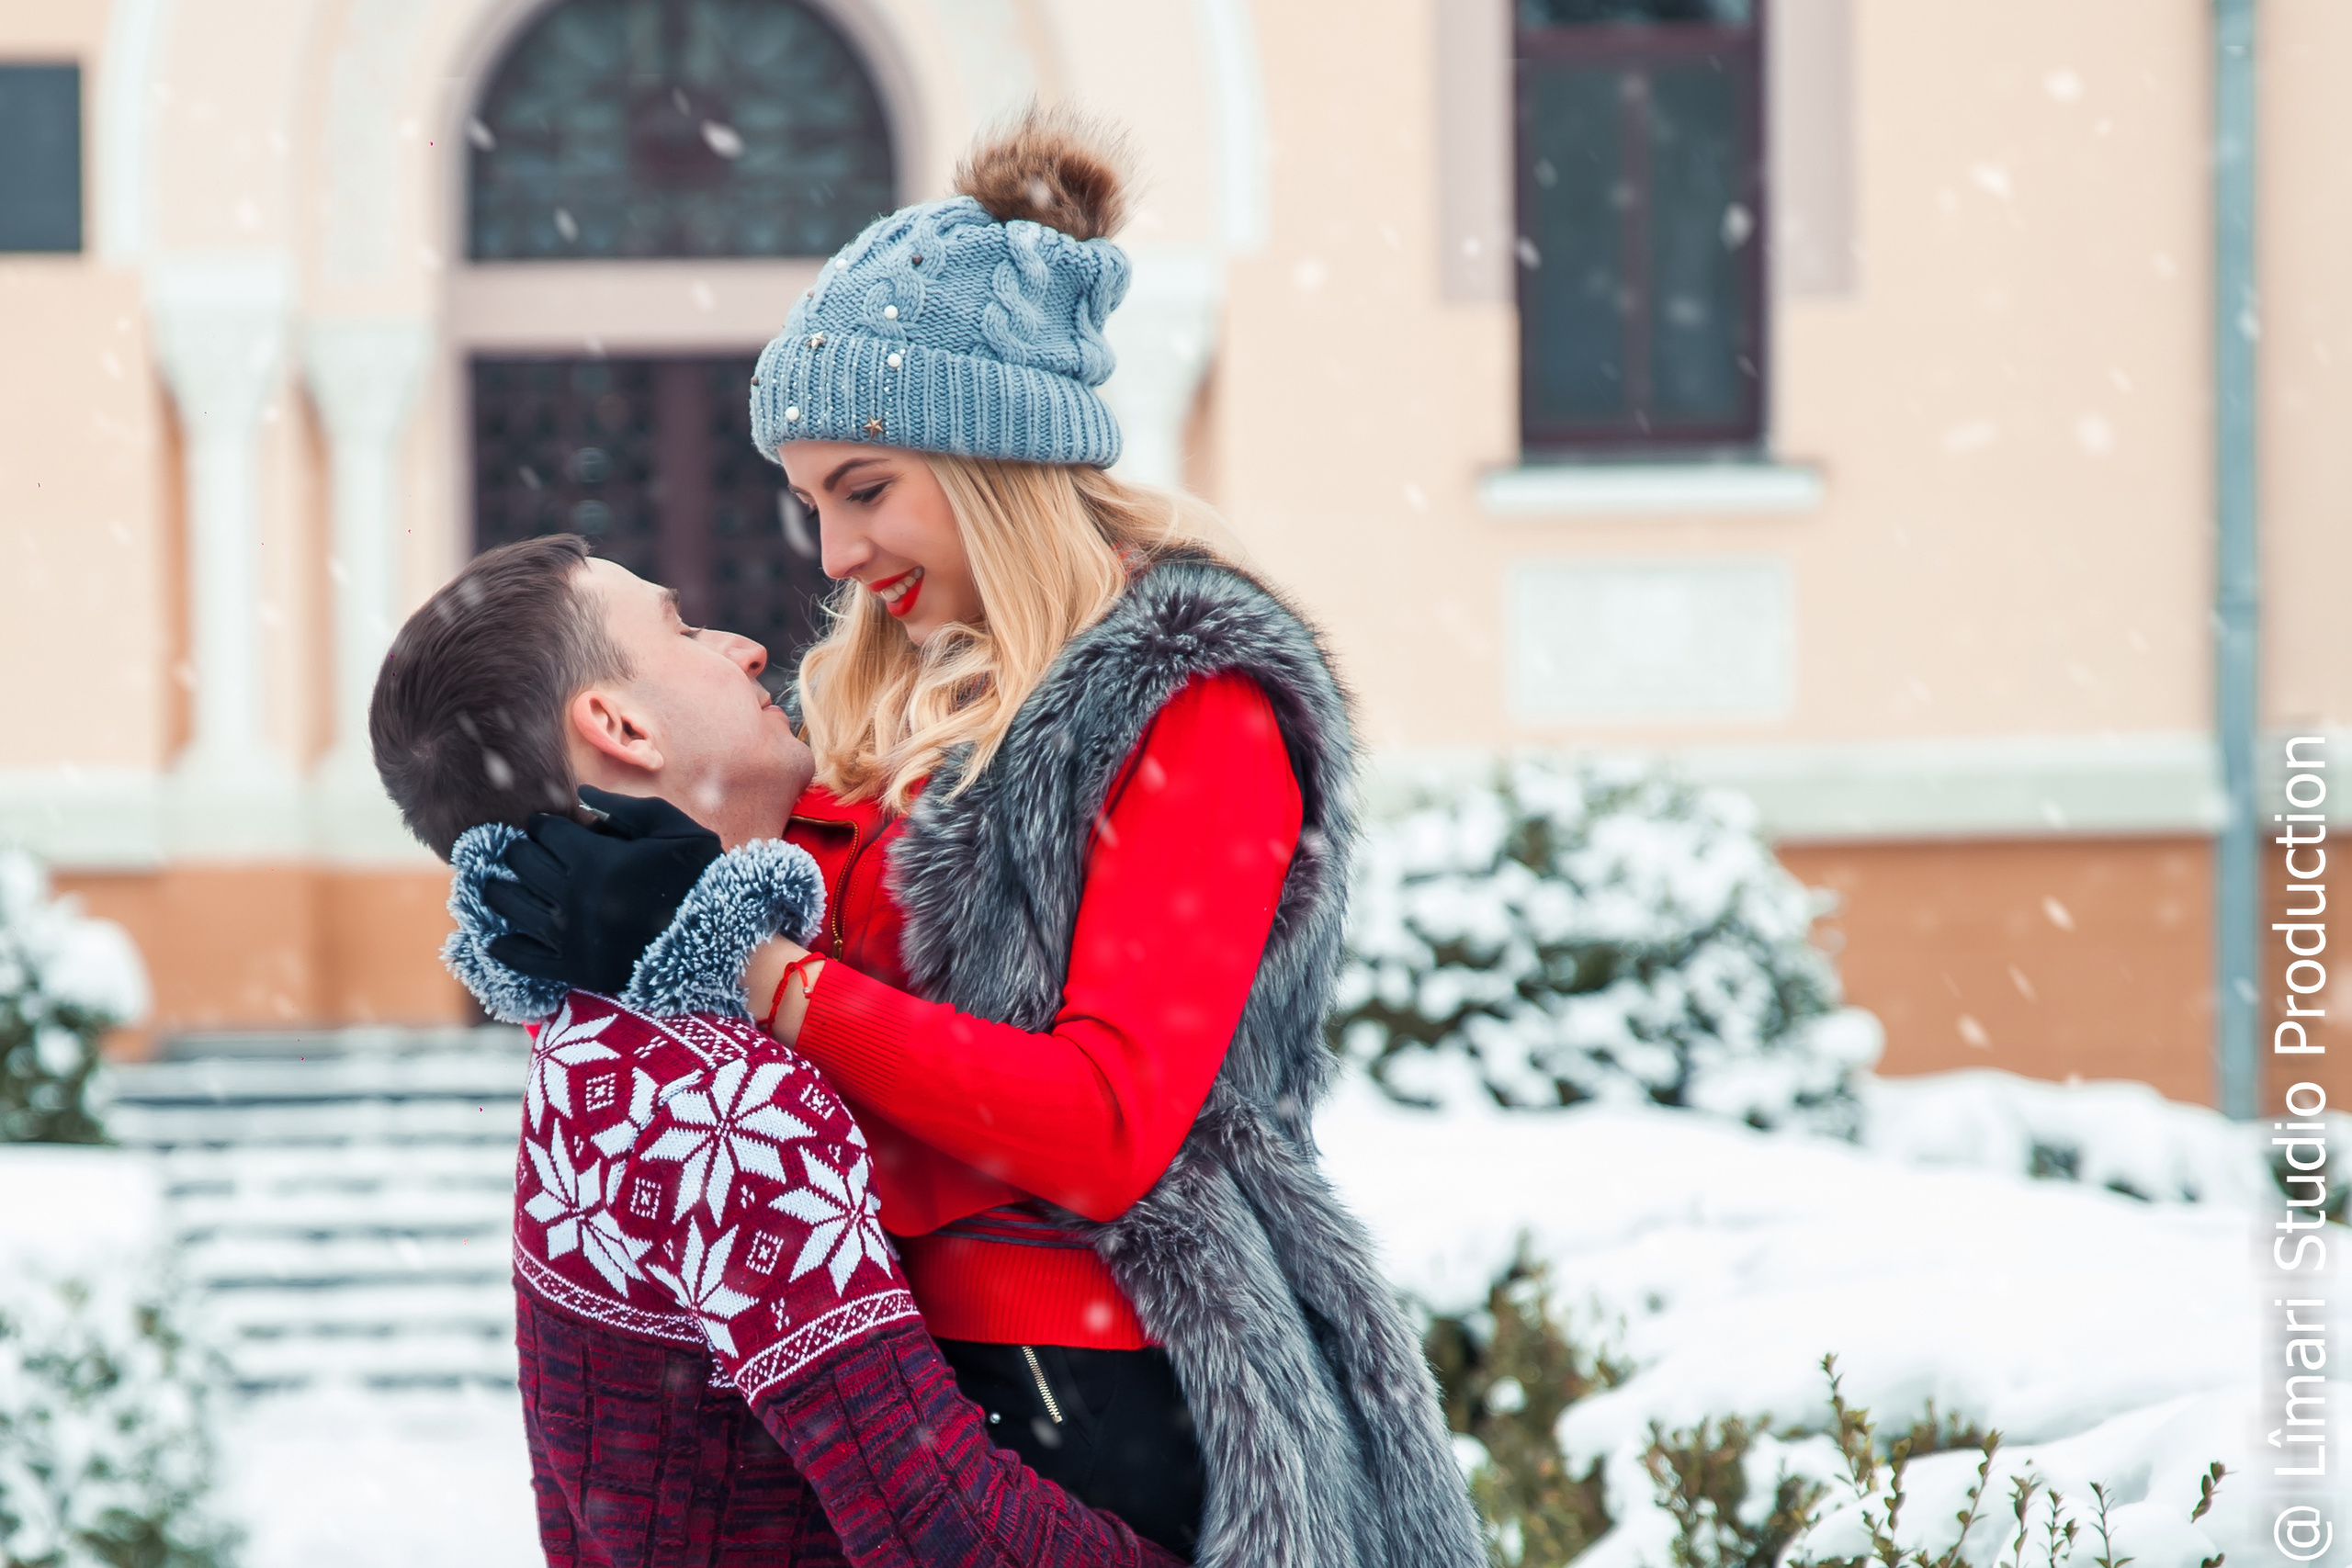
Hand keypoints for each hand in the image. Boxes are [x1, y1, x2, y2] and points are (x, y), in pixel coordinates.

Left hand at [484, 786, 723, 995]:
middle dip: (521, 852)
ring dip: (499, 892)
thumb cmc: (700, 878)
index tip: (547, 827)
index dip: (544, 825)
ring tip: (496, 886)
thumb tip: (580, 795)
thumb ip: (624, 808)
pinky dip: (503, 948)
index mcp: (597, 860)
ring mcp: (572, 936)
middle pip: (522, 864)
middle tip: (525, 852)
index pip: (544, 832)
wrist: (720, 940)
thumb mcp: (673, 828)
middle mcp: (575, 898)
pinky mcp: (575, 969)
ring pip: (511, 907)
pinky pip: (524, 960)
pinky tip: (494, 939)